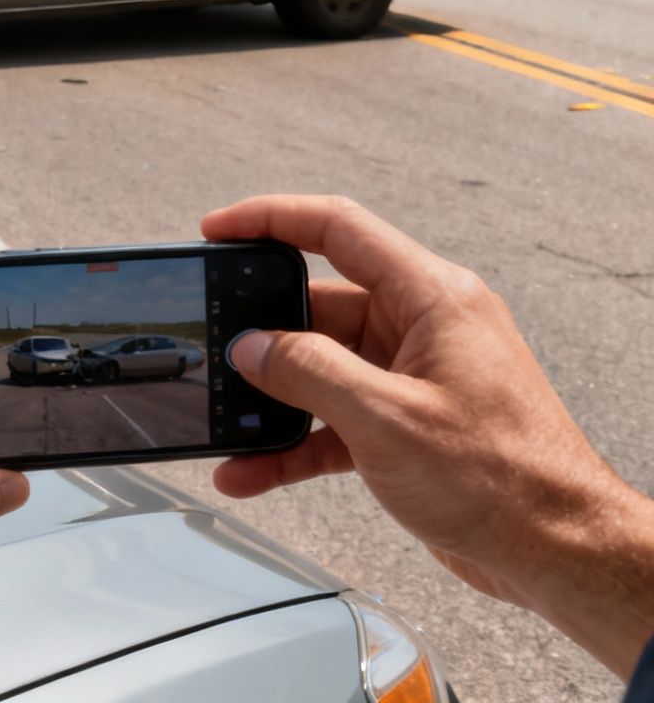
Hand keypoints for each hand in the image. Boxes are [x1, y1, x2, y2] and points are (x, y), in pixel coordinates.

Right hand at [205, 195, 653, 677]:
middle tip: (213, 349)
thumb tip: (251, 347)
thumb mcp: (387, 418)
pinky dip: (293, 442)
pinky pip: (332, 418)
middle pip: (320, 307)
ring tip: (227, 423)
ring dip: (272, 400)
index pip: (339, 230)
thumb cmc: (504, 480)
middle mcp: (424, 328)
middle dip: (262, 333)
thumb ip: (309, 372)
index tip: (217, 229)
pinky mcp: (405, 424)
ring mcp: (414, 377)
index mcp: (433, 299)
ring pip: (320, 369)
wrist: (557, 550)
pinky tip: (253, 468)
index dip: (270, 219)